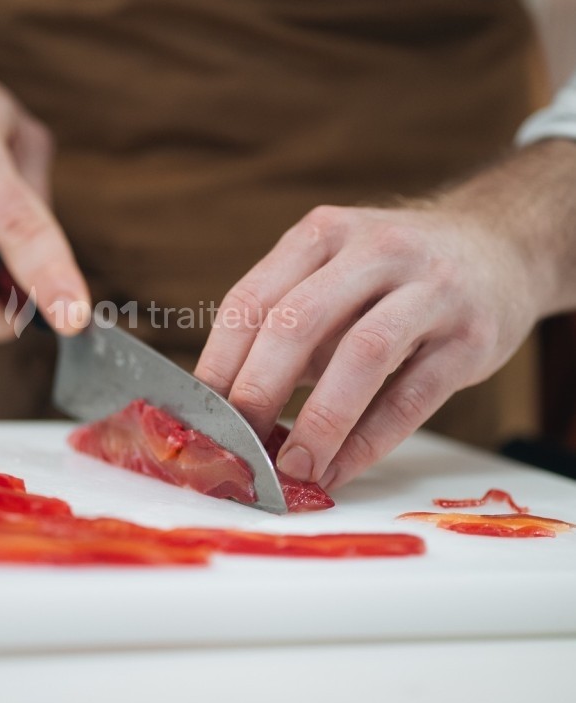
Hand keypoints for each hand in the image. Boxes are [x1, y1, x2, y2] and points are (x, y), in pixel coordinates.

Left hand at [196, 141, 575, 489]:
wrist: (502, 247)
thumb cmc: (397, 277)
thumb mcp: (336, 274)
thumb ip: (288, 326)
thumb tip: (230, 409)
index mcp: (324, 233)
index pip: (252, 299)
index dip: (219, 364)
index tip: (199, 418)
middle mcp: (376, 250)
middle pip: (298, 322)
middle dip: (258, 392)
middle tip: (238, 447)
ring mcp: (430, 288)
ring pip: (361, 355)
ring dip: (318, 422)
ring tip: (292, 469)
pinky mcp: (471, 336)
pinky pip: (412, 396)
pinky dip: (368, 441)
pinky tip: (340, 469)